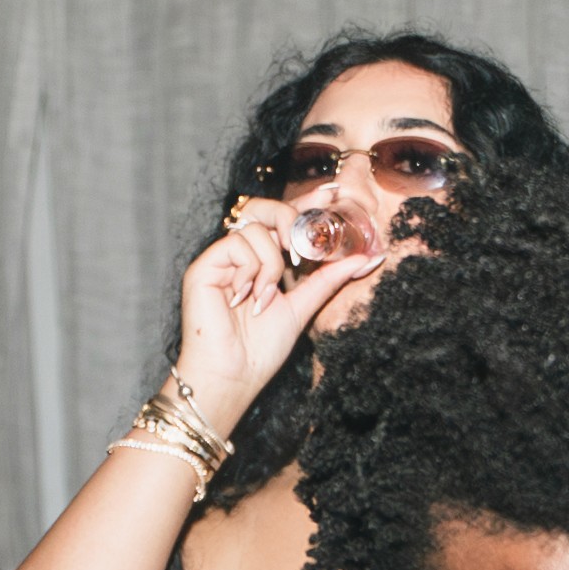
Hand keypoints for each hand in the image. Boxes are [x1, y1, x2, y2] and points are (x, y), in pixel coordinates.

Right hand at [174, 202, 381, 417]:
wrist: (234, 377)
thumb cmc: (260, 350)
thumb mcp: (302, 308)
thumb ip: (327, 280)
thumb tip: (364, 258)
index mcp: (261, 261)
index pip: (284, 220)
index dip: (306, 203)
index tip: (333, 192)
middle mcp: (239, 255)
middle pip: (265, 207)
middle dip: (290, 219)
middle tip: (300, 251)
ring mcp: (220, 259)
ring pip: (255, 226)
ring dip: (271, 263)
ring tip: (266, 296)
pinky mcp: (204, 266)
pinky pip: (237, 243)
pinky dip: (252, 270)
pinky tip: (247, 297)